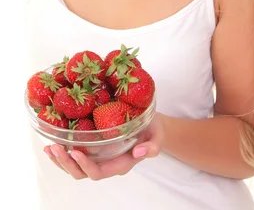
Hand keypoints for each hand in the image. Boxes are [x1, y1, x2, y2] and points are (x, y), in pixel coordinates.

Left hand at [43, 112, 163, 179]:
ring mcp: (99, 158)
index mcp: (121, 163)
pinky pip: (75, 157)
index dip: (86, 166)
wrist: (150, 124)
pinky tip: (53, 146)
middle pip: (83, 173)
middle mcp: (108, 164)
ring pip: (76, 168)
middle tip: (56, 148)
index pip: (99, 172)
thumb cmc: (153, 129)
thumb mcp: (158, 135)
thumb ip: (152, 147)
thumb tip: (139, 153)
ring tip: (50, 148)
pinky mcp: (94, 149)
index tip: (75, 152)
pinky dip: (62, 154)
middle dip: (67, 164)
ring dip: (61, 161)